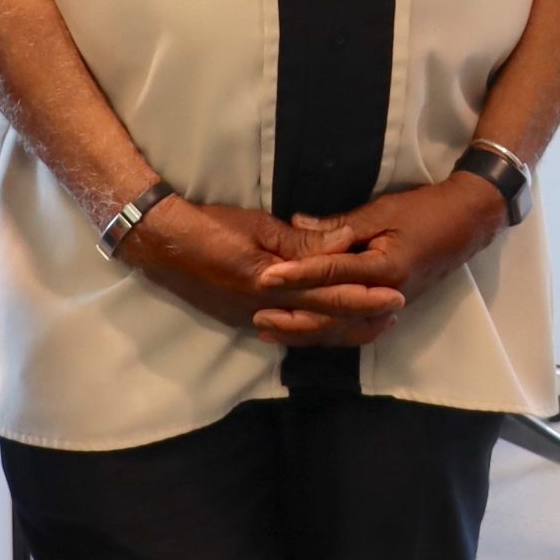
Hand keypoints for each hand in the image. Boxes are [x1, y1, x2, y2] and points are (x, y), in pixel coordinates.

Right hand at [121, 197, 404, 334]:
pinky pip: (288, 332)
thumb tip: (345, 242)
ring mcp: (253, 319)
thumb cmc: (211, 226)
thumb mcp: (260, 225)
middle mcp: (265, 309)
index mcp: (271, 282)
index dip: (363, 297)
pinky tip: (329, 332)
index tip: (394, 295)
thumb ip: (303, 241)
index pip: (328, 293)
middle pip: (323, 319)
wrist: (163, 245)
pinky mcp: (243, 320)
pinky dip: (314, 334)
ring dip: (342, 330)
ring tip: (373, 325)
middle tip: (396, 315)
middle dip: (361, 319)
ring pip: (308, 331)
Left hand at [254, 176, 506, 344]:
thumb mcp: (382, 210)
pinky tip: (308, 334)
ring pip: (343, 330)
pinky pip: (356, 329)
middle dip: (294, 319)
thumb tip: (297, 223)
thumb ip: (339, 225)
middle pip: (333, 316)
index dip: (297, 275)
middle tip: (258, 318)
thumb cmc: (426, 210)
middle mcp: (387, 297)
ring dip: (307, 333)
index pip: (332, 274)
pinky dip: (330, 334)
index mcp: (385, 269)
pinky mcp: (392, 309)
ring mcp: (391, 308)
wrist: (468, 222)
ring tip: (271, 331)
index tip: (265, 277)